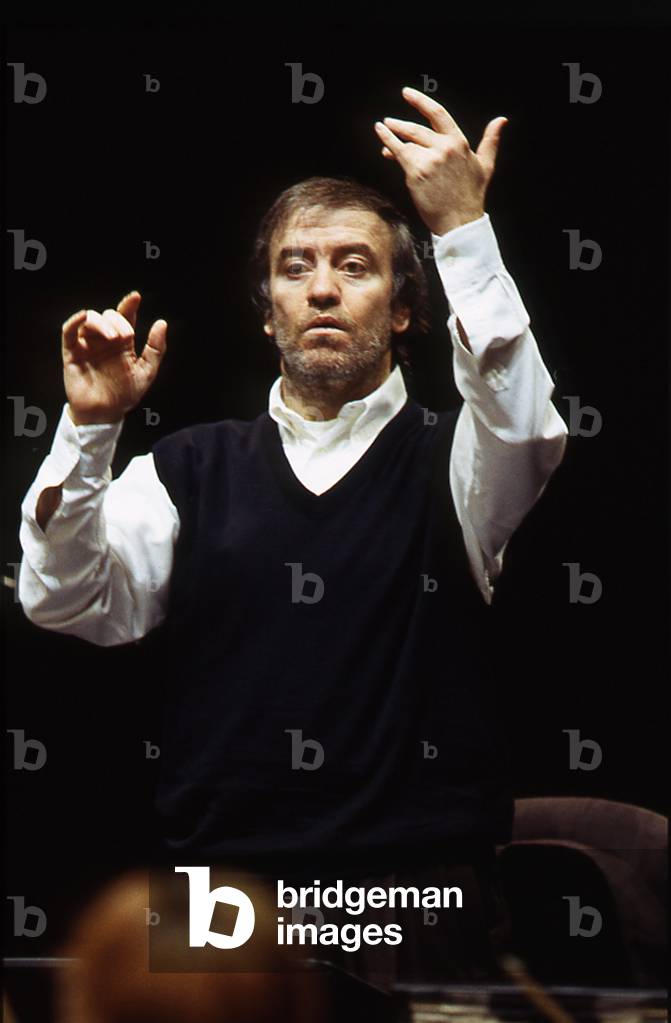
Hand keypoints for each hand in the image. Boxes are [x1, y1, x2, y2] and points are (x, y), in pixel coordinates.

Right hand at [62, 291, 166, 423]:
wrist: (105, 413)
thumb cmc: (125, 395)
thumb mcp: (146, 372)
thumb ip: (155, 349)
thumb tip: (162, 323)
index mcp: (123, 343)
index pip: (126, 317)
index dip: (129, 305)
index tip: (135, 297)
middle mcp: (105, 340)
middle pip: (109, 316)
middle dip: (118, 321)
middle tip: (126, 337)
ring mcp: (88, 345)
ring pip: (90, 320)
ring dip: (102, 323)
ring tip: (114, 338)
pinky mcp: (72, 353)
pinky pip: (69, 331)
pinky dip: (75, 321)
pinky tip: (83, 317)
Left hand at [374, 86, 507, 235]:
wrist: (460, 223)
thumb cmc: (472, 197)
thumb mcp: (486, 166)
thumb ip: (491, 141)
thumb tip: (501, 120)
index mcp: (459, 143)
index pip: (438, 114)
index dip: (421, 102)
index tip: (408, 94)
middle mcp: (444, 147)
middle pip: (417, 129)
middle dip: (401, 124)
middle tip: (390, 121)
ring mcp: (430, 159)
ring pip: (407, 142)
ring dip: (392, 134)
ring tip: (382, 129)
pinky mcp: (417, 172)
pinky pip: (399, 152)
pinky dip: (387, 141)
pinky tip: (380, 133)